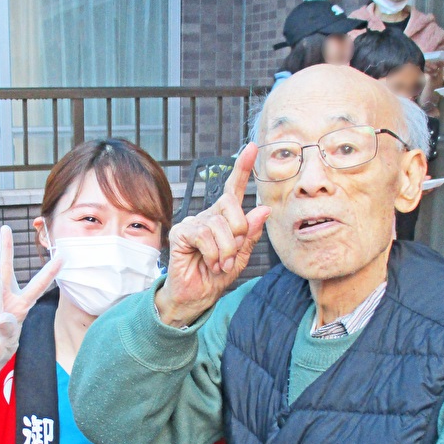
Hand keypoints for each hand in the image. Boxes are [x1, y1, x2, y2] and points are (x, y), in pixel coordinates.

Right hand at [0, 226, 62, 397]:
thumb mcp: (9, 343)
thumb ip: (9, 331)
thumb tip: (2, 316)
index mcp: (22, 305)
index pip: (38, 285)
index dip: (50, 271)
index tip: (62, 256)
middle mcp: (6, 296)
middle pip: (6, 266)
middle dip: (5, 246)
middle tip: (5, 227)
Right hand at [155, 144, 270, 327]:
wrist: (196, 297)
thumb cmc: (216, 276)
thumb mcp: (241, 257)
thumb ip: (250, 234)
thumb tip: (263, 209)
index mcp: (223, 219)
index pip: (234, 189)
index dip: (243, 168)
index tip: (253, 147)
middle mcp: (207, 216)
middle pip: (231, 207)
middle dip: (239, 234)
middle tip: (233, 257)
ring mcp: (192, 223)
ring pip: (219, 226)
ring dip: (226, 251)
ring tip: (220, 264)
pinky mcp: (180, 233)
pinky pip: (204, 235)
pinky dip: (213, 253)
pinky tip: (209, 262)